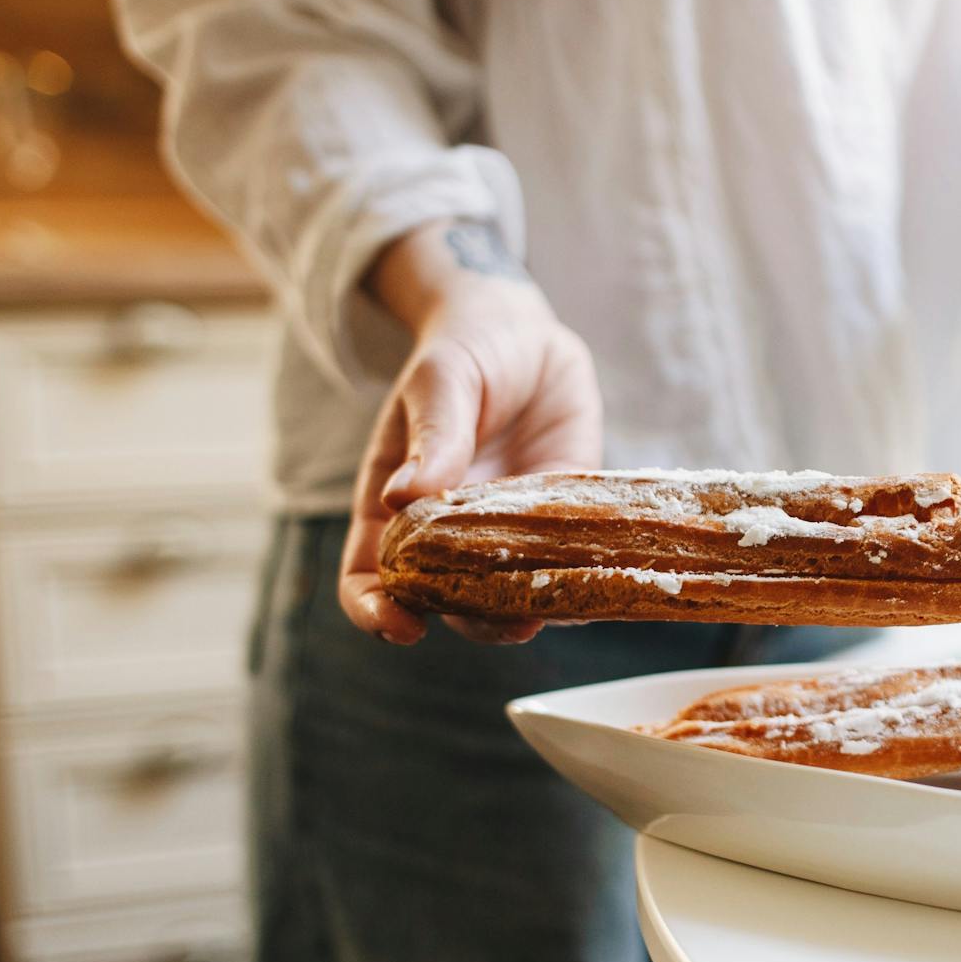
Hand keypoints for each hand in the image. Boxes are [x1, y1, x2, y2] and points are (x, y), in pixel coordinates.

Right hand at [338, 219, 602, 645]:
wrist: (526, 335)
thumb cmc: (466, 354)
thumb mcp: (443, 382)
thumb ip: (432, 438)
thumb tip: (400, 499)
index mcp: (395, 505)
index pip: (370, 576)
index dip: (377, 610)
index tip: (402, 626)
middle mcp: (447, 533)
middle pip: (445, 602)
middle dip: (470, 623)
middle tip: (507, 624)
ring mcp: (506, 533)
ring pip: (506, 598)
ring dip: (525, 614)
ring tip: (549, 615)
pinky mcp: (560, 522)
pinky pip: (564, 567)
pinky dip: (576, 587)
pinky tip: (591, 591)